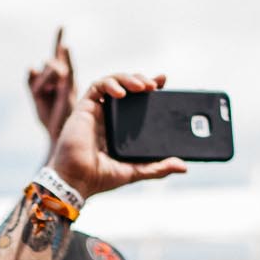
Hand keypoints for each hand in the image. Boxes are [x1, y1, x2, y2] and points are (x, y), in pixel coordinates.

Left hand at [27, 28, 76, 140]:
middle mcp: (66, 78)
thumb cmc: (49, 117)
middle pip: (49, 61)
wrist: (57, 135)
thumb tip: (30, 66)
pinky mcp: (69, 88)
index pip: (57, 55)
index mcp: (59, 79)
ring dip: (42, 80)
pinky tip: (58, 63)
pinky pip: (61, 72)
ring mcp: (68, 82)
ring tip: (44, 96)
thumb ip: (31, 82)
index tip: (62, 26)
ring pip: (50, 65)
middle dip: (44, 69)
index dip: (59, 40)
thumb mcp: (36, 97)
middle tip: (43, 89)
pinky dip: (54, 70)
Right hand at [48, 73, 189, 199]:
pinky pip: (97, 86)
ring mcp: (96, 110)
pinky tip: (121, 92)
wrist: (77, 180)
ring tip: (142, 86)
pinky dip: (110, 84)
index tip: (163, 82)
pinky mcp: (84, 107)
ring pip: (113, 82)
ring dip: (128, 78)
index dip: (149, 88)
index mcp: (120, 127)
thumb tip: (183, 166)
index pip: (137, 101)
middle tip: (155, 84)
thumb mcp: (136, 171)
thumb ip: (158, 167)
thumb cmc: (100, 177)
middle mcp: (108, 116)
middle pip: (126, 87)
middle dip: (141, 80)